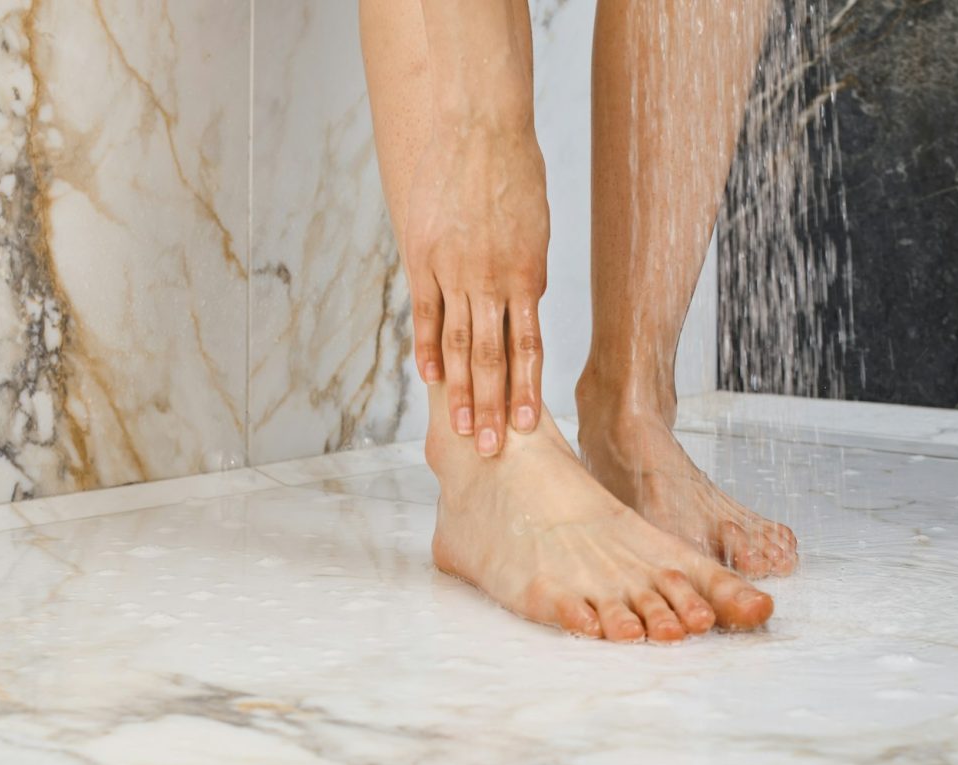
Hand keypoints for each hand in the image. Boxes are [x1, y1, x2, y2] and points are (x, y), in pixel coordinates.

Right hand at [405, 122, 548, 456]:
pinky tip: (430, 377)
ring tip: (461, 430)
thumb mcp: (534, 222)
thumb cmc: (511, 166)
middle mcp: (494, 279)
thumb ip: (525, 266)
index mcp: (529, 274)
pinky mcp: (423, 256)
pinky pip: (425, 311)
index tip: (528, 426)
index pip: (529, 346)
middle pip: (494, 357)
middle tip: (491, 449)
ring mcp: (456, 270)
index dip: (526, 389)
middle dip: (493, 408)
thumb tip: (522, 298)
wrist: (475, 123)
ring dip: (460, 391)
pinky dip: (428, 346)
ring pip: (460, 344)